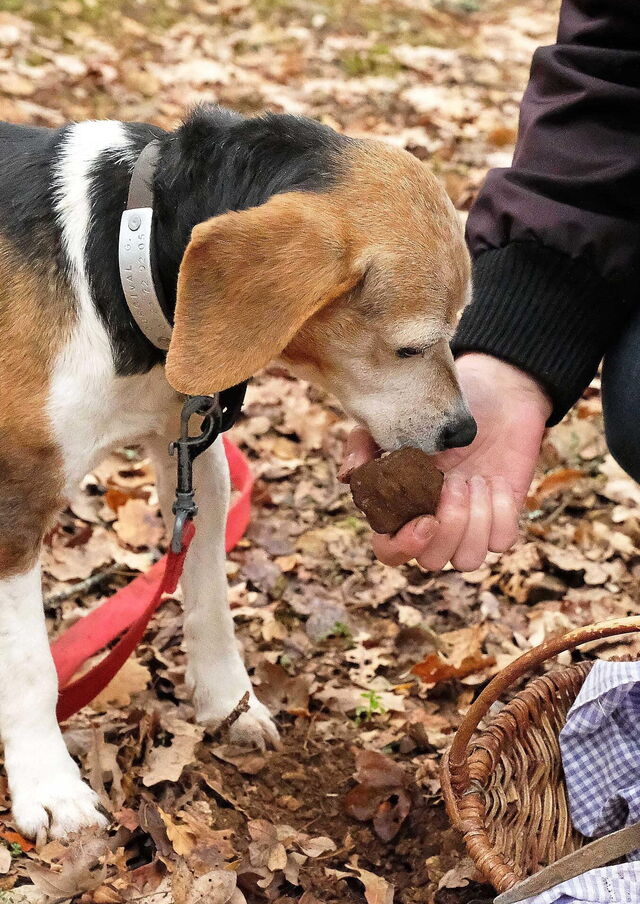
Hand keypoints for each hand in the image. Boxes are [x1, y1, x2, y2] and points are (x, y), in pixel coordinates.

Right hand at [339, 353, 552, 571]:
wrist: (493, 390)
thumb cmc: (437, 408)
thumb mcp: (395, 419)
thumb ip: (364, 444)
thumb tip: (349, 475)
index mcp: (402, 507)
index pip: (389, 552)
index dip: (404, 547)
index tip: (426, 519)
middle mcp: (434, 523)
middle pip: (431, 561)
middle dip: (447, 524)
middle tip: (454, 479)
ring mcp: (470, 524)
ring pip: (467, 560)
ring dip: (474, 520)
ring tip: (475, 478)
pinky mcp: (503, 517)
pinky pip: (502, 540)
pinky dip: (501, 511)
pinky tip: (494, 480)